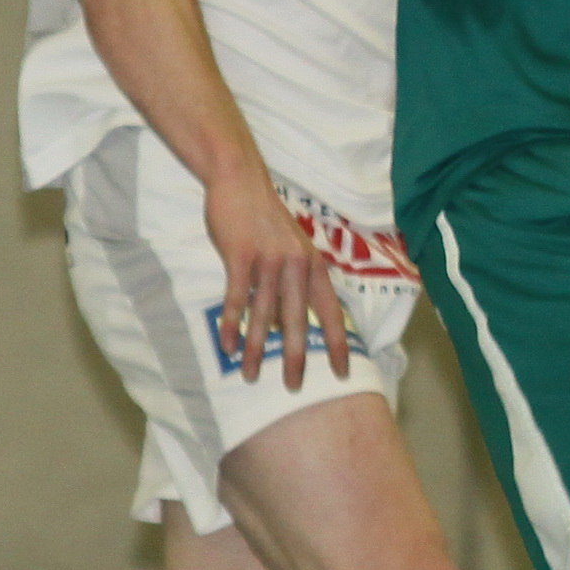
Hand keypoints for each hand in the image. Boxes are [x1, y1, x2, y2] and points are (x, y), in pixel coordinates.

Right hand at [206, 167, 351, 392]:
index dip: (338, 343)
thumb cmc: (265, 220)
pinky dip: (232, 325)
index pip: (332, 312)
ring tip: (251, 376)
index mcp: (314, 266)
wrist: (241, 181)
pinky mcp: (242, 257)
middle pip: (299, 321)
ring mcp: (270, 262)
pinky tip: (227, 346)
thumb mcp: (291, 249)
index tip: (342, 372)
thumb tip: (287, 324)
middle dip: (297, 357)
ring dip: (257, 349)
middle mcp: (297, 266)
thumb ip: (294, 283)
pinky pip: (237, 299)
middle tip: (294, 387)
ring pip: (265, 316)